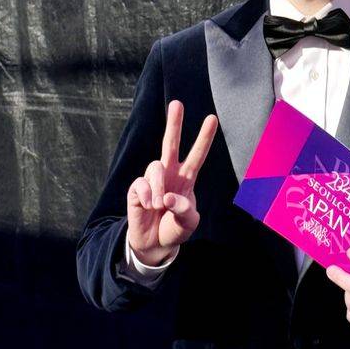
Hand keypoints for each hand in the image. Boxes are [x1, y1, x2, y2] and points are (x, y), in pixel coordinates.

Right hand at [126, 100, 217, 265]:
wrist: (155, 244)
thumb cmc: (174, 229)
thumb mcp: (188, 224)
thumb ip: (185, 210)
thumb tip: (168, 197)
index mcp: (186, 178)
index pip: (197, 154)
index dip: (204, 137)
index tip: (212, 118)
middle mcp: (169, 173)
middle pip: (170, 143)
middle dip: (174, 123)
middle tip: (177, 104)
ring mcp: (152, 180)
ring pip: (155, 167)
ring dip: (158, 187)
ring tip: (159, 205)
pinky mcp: (137, 189)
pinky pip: (140, 184)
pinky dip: (147, 196)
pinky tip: (149, 206)